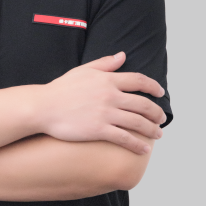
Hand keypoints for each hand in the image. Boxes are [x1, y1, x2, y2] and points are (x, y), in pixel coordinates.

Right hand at [40, 51, 166, 154]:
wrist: (43, 107)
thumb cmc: (61, 89)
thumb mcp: (83, 70)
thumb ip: (104, 64)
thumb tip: (122, 55)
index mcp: (107, 79)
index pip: (138, 81)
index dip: (153, 86)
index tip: (160, 92)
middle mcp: (109, 95)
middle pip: (143, 104)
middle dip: (156, 113)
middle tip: (161, 119)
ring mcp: (105, 113)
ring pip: (138, 122)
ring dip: (152, 130)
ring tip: (158, 134)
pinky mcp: (98, 130)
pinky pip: (124, 138)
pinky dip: (137, 145)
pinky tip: (143, 149)